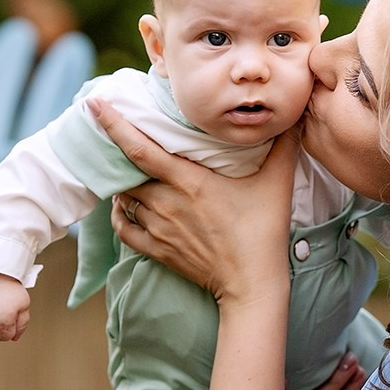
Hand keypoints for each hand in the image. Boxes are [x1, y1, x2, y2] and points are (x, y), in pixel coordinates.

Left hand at [93, 98, 295, 306]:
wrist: (252, 283)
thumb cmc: (264, 232)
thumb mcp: (277, 183)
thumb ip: (284, 146)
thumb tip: (294, 117)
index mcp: (188, 181)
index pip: (139, 148)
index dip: (113, 125)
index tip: (95, 105)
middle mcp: (166, 202)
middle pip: (124, 171)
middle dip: (114, 151)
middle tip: (113, 135)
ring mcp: (158, 228)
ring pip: (124, 198)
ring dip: (121, 183)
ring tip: (127, 170)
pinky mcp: (157, 250)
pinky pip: (124, 228)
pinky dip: (119, 214)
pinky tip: (125, 205)